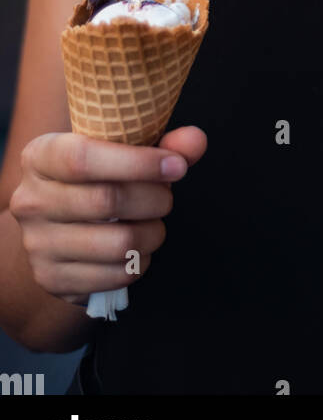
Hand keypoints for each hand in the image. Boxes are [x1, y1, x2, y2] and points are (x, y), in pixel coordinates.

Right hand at [9, 126, 206, 305]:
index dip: (137, 162)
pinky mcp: (52, 279)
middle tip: (166, 197)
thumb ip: (162, 143)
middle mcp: (31, 200)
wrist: (58, 227)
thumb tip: (194, 140)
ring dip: (152, 234)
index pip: (83, 158)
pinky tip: (137, 249)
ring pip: (116, 243)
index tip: (176, 166)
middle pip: (106, 200)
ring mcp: (37, 243)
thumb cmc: (97, 178)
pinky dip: (140, 262)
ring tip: (155, 224)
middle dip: (154, 199)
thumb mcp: (121, 151)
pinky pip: (115, 275)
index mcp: (41, 156)